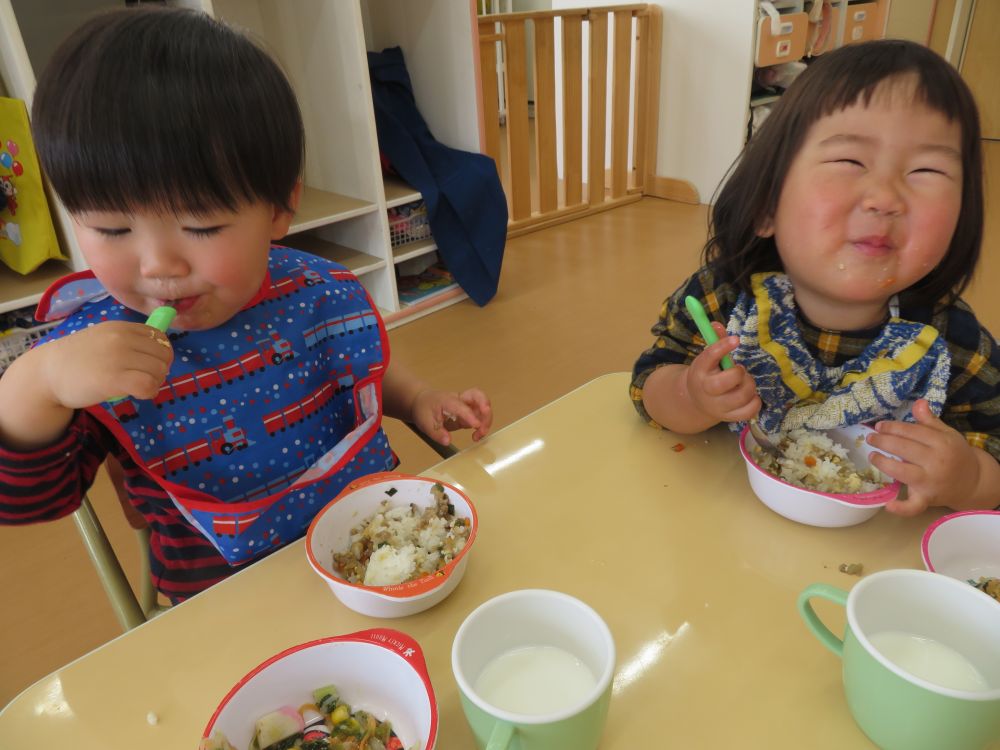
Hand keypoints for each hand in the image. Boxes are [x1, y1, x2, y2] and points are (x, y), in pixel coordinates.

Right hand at [37, 321, 173, 407]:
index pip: (160, 337)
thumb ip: (129, 341)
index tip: (149, 364)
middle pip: (164, 354)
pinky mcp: (114, 379)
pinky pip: (148, 385)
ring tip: (139, 386)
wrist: (47, 374)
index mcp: (121, 327)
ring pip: (159, 370)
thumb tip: (160, 350)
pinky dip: (149, 392)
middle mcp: (122, 339)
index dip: (161, 353)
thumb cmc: (77, 359)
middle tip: (145, 378)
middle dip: (160, 369)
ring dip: (155, 382)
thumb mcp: (103, 339)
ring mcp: (118, 358)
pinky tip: (139, 394)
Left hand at [411, 387, 492, 445]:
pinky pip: (480, 416)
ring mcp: (466, 406)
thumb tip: (447, 441)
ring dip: (486, 420)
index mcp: (448, 400)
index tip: (476, 426)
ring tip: (479, 435)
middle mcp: (460, 400)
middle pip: (479, 396)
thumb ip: (436, 432)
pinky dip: (482, 425)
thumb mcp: (425, 422)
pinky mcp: (468, 413)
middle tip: (483, 424)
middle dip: (485, 409)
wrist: (422, 401)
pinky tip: (477, 436)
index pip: (462, 406)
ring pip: (483, 406)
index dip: (470, 416)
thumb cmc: (424, 408)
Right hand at [684, 322, 760, 423]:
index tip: (736, 340)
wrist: (697, 401)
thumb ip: (715, 341)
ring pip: (740, 397)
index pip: (709, 357)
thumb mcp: (707, 359)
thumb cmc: (707, 374)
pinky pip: (749, 411)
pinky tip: (750, 395)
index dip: (722, 347)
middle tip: (739, 370)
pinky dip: (755, 402)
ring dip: (749, 385)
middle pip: (723, 383)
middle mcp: (706, 391)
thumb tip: (716, 325)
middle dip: (738, 373)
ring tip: (745, 382)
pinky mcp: (730, 417)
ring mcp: (719, 406)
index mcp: (699, 371)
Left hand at [866, 399, 980, 515]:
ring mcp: (930, 482)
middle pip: (904, 449)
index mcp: (942, 443)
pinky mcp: (927, 499)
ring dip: (883, 463)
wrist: (972, 482)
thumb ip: (929, 421)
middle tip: (871, 437)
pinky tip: (887, 504)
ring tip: (873, 456)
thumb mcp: (946, 434)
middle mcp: (936, 462)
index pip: (912, 432)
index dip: (893, 427)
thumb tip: (918, 402)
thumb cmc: (954, 455)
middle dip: (884, 441)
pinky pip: (913, 506)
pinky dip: (900, 508)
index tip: (880, 425)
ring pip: (902, 472)